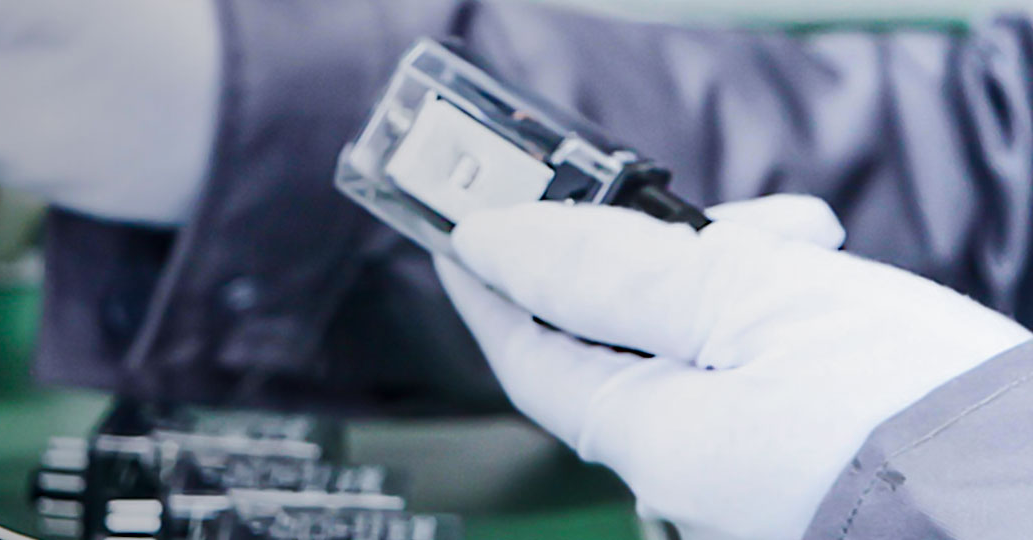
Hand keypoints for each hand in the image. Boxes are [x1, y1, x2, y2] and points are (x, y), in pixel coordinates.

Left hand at [434, 195, 1030, 539]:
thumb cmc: (916, 415)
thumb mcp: (751, 300)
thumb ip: (611, 268)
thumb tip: (498, 244)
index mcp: (650, 439)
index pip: (530, 354)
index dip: (494, 284)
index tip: (467, 230)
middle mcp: (688, 469)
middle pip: (623, 342)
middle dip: (646, 256)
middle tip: (686, 199)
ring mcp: (749, 473)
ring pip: (702, 349)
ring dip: (731, 276)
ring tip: (802, 234)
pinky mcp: (811, 465)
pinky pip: (759, 379)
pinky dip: (777, 319)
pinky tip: (828, 278)